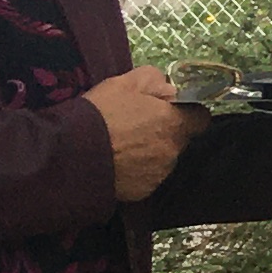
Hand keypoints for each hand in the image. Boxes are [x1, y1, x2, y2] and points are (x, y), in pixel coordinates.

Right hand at [87, 67, 203, 203]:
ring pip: (163, 159)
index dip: (186, 112)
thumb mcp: (125, 83)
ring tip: (121, 147)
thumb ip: (154, 80)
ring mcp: (159, 173)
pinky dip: (136, 171)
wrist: (71, 155)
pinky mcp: (143, 191)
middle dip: (164, 133)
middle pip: (179, 139)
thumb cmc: (100, 114)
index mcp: (174, 123)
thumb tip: (168, 88)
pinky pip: (146, 178)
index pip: (200, 118)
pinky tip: (116, 164)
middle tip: (136, 128)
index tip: (168, 111)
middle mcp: (173, 150)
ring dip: (150, 153)